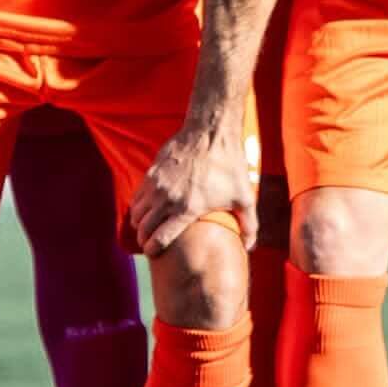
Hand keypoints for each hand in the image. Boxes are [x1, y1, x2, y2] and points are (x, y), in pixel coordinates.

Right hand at [123, 110, 256, 254]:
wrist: (212, 133)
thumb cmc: (230, 166)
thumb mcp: (244, 197)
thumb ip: (249, 225)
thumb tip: (250, 247)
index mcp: (188, 209)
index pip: (161, 239)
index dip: (154, 250)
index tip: (154, 253)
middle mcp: (168, 199)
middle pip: (144, 228)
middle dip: (145, 239)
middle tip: (149, 243)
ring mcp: (157, 185)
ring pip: (137, 213)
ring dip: (139, 223)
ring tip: (145, 228)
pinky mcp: (152, 172)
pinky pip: (137, 196)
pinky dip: (138, 207)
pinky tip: (145, 209)